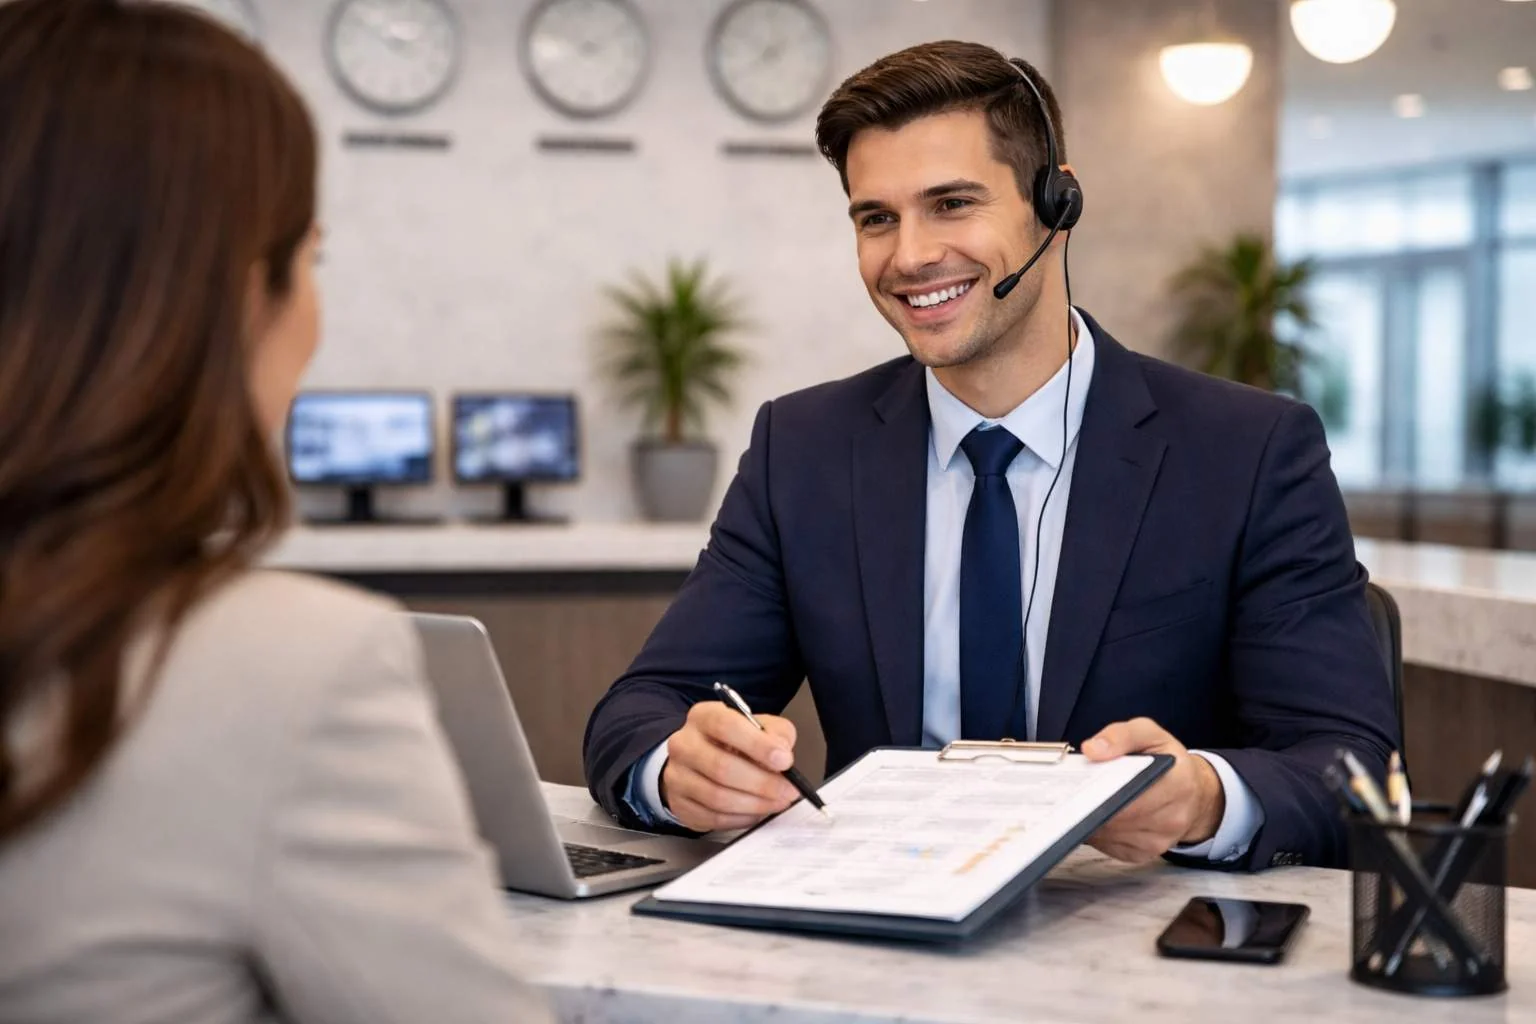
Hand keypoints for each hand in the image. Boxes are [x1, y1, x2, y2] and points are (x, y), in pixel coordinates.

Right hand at [659, 702, 798, 831]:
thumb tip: (782, 751)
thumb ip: (775, 733)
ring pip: (717, 797)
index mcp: (704, 717)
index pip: (726, 726)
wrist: (698, 761)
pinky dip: (741, 818)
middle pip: (721, 767)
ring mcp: (677, 776)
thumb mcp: (756, 726)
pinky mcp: (679, 804)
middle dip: (762, 783)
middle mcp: (684, 744)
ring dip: (754, 804)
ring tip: (776, 802)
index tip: (784, 760)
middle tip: (787, 790)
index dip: (758, 745)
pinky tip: (756, 811)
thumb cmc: (731, 742)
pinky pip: (713, 818)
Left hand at [1081, 717, 1223, 863]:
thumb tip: (1093, 749)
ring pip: (1109, 833)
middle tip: (1070, 792)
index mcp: (1177, 782)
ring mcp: (1159, 840)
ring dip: (1090, 819)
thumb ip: (1122, 735)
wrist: (1193, 792)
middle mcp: (1173, 817)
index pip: (1132, 793)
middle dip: (1089, 805)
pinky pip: (1109, 846)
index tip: (1079, 786)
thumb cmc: (1169, 762)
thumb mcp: (1150, 734)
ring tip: (1081, 801)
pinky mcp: (1144, 853)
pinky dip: (1097, 831)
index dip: (1101, 791)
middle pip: (1116, 817)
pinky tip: (1096, 815)